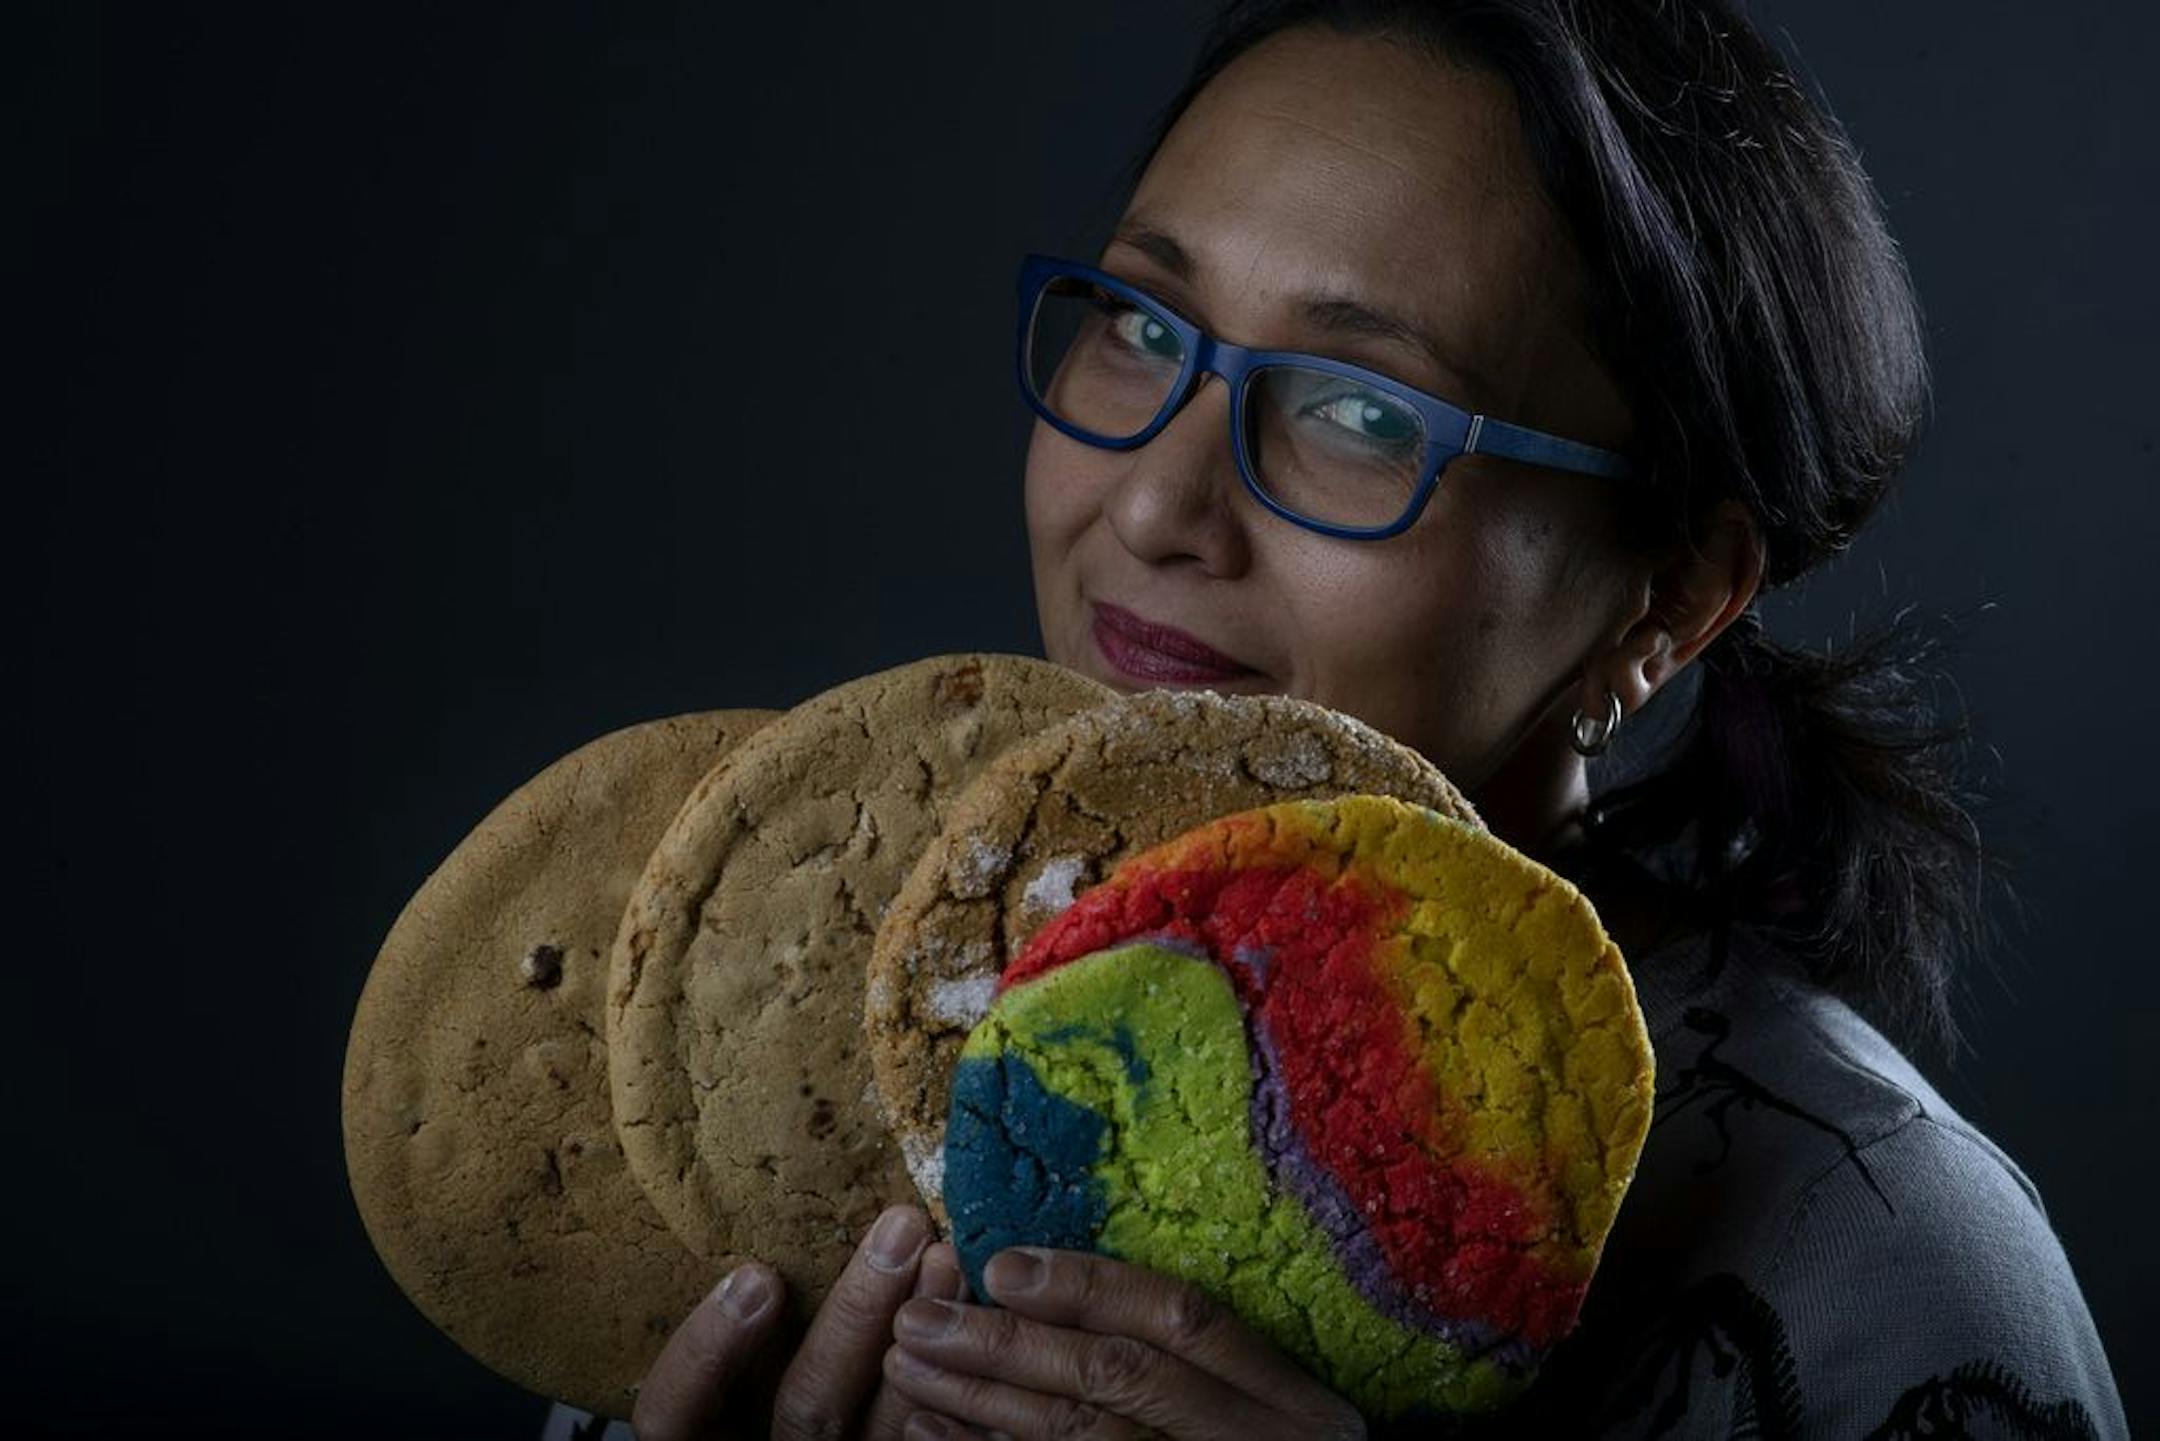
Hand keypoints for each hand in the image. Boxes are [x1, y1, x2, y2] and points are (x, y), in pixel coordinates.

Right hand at [632, 1203, 974, 1439]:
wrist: (825, 1435)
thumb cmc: (749, 1399)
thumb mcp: (721, 1382)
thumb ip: (723, 1342)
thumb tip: (757, 1249)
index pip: (675, 1416)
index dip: (705, 1352)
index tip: (756, 1275)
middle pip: (807, 1409)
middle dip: (856, 1315)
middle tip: (901, 1226)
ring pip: (878, 1431)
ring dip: (920, 1339)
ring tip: (948, 1258)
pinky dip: (955, 1388)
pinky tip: (972, 1323)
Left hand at [879, 1247, 1367, 1439]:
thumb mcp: (1264, 1410)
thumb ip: (1188, 1357)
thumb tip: (1048, 1279)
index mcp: (1287, 1398)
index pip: (1182, 1319)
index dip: (1089, 1286)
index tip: (1001, 1263)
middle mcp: (1251, 1440)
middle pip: (1117, 1377)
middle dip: (1010, 1343)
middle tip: (921, 1316)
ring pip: (1080, 1438)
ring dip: (981, 1401)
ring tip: (911, 1362)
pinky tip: (932, 1433)